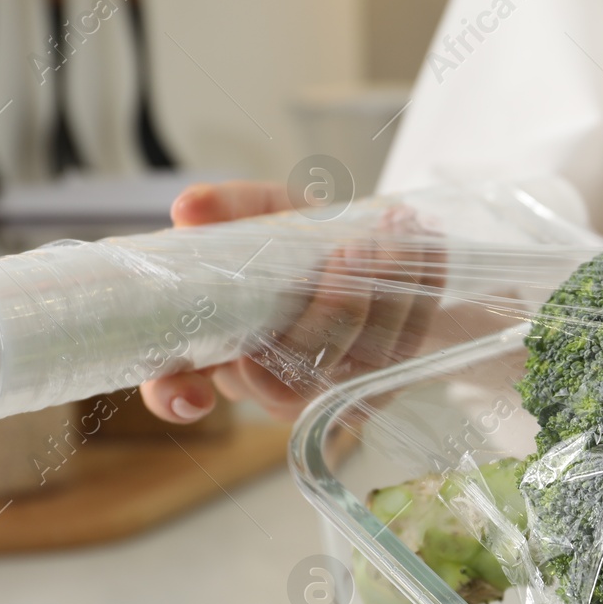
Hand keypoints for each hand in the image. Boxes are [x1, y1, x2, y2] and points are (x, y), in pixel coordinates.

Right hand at [141, 181, 443, 423]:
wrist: (361, 256)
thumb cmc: (295, 246)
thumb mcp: (262, 216)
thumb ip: (229, 211)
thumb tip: (190, 207)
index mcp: (218, 351)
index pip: (177, 390)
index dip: (177, 396)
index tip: (191, 393)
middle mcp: (270, 385)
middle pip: (292, 380)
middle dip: (330, 313)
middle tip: (348, 251)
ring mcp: (329, 391)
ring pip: (359, 364)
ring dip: (384, 295)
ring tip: (393, 234)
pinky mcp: (381, 383)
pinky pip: (406, 348)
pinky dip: (421, 291)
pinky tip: (425, 244)